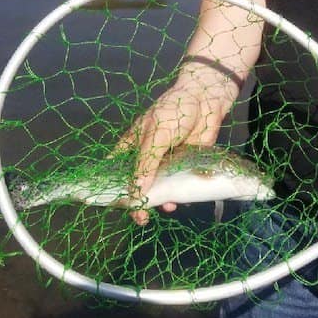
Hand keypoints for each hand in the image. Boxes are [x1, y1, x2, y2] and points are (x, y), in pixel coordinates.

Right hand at [118, 60, 239, 224]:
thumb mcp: (156, 135)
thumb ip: (146, 163)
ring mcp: (165, 163)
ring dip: (159, 200)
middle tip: (140, 217)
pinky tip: (178, 201)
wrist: (206, 101)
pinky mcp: (184, 167)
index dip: (112, 186)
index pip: (116, 169)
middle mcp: (147, 157)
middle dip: (137, 200)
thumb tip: (136, 190)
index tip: (111, 205)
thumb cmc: (175, 111)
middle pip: (137, 183)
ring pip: (158, 188)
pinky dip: (177, 195)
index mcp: (133, 146)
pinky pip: (178, 185)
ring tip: (163, 208)